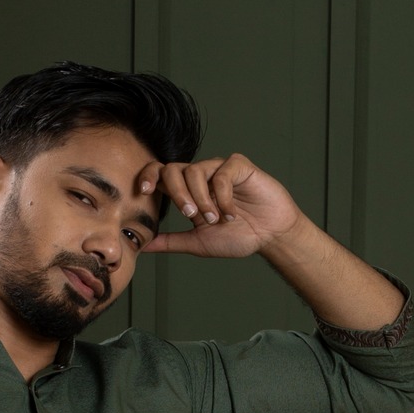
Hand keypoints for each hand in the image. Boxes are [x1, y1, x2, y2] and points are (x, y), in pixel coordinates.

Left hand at [139, 152, 301, 257]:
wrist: (271, 236)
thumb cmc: (238, 236)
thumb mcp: (198, 242)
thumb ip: (171, 241)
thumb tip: (142, 246)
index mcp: (187, 191)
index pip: (160, 173)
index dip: (148, 176)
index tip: (144, 192)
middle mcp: (201, 176)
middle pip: (173, 169)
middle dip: (178, 194)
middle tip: (191, 215)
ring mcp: (219, 169)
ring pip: (195, 171)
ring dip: (202, 199)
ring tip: (216, 219)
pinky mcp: (239, 166)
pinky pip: (221, 174)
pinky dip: (223, 196)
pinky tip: (231, 212)